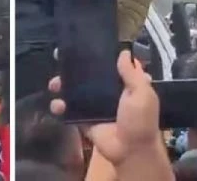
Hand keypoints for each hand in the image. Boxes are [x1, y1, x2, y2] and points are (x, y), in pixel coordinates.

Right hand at [49, 50, 160, 165]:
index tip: (81, 46)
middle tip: (60, 60)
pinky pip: (70, 111)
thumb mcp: (141, 93)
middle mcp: (108, 93)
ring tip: (54, 84)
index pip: (108, 66)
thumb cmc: (139, 119)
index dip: (96, 56)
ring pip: (75, 92)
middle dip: (72, 69)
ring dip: (62, 85)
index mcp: (124, 84)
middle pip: (87, 76)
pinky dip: (60, 107)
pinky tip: (57, 104)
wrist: (131, 150)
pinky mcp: (85, 120)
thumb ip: (131, 73)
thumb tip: (123, 52)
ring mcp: (95, 107)